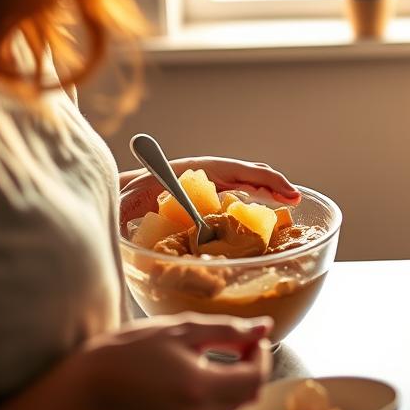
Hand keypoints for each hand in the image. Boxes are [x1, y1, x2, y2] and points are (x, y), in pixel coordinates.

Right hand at [77, 315, 272, 409]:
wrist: (96, 383)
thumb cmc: (136, 348)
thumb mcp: (184, 329)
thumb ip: (230, 329)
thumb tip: (266, 326)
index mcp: (199, 388)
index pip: (255, 378)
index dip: (261, 355)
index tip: (251, 339)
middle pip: (249, 394)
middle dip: (250, 367)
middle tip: (235, 344)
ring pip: (235, 406)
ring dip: (234, 382)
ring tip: (208, 360)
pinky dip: (217, 397)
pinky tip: (194, 380)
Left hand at [121, 156, 300, 206]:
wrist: (113, 195)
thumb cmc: (121, 200)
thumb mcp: (128, 207)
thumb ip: (135, 217)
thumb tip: (142, 238)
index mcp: (193, 172)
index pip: (238, 170)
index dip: (267, 181)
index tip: (289, 193)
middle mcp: (204, 175)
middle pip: (247, 173)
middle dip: (274, 185)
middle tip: (296, 201)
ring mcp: (206, 184)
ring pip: (244, 182)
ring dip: (268, 191)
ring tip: (288, 207)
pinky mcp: (204, 196)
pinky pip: (235, 193)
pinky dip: (255, 199)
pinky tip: (264, 215)